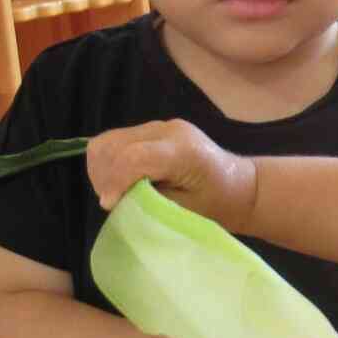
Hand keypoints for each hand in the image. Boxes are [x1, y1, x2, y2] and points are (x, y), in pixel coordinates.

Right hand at [87, 120, 254, 228]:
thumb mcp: (186, 210)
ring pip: (106, 142)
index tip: (110, 206)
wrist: (235, 185)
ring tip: (115, 193)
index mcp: (183, 150)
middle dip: (105, 178)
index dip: (115, 181)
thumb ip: (150, 202)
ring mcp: (156, 127)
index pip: (134, 157)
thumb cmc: (216, 204)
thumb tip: (114, 201)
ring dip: (102, 170)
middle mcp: (167, 130)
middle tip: (114, 203)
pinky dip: (107, 163)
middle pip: (114, 145)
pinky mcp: (148, 130)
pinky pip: (112, 141)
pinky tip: (118, 181)